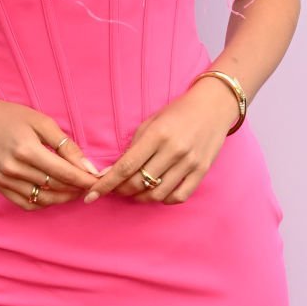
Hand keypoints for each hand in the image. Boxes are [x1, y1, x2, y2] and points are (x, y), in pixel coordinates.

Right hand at [0, 97, 100, 210]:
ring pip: (42, 200)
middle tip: (90, 185)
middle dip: (77, 189)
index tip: (98, 181)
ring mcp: (4, 180)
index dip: (85, 180)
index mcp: (27, 150)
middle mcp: (14, 169)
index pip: (65, 173)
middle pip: (55, 187)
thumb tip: (88, 167)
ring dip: (62, 198)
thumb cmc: (11, 116)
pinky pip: (26, 204)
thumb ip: (66, 146)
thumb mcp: (42, 122)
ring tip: (74, 191)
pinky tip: (53, 195)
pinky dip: (43, 203)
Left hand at [81, 80, 239, 203]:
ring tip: (135, 191)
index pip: (125, 167)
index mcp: (157, 135)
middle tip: (115, 189)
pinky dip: (164, 199)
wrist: (214, 106)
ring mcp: (189, 163)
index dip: (106, 184)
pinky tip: (157, 192)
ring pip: (157, 193)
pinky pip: (178, 196)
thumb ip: (134, 147)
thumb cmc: (178, 112)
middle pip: (139, 183)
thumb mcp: (151, 122)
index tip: (92, 195)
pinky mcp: (201, 171)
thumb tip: (112, 172)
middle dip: (121, 190)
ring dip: (141, 197)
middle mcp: (173, 150)